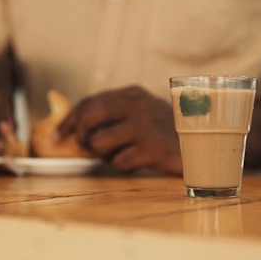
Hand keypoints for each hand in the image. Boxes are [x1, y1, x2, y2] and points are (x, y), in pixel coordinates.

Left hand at [58, 86, 181, 173]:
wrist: (204, 143)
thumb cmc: (165, 131)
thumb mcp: (141, 112)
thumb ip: (113, 114)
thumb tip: (73, 128)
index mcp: (131, 94)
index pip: (89, 102)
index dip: (68, 121)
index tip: (56, 137)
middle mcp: (137, 106)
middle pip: (88, 119)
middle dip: (80, 136)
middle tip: (87, 147)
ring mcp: (144, 127)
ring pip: (99, 143)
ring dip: (103, 154)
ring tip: (119, 153)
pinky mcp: (152, 149)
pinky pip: (119, 163)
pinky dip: (122, 166)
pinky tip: (136, 161)